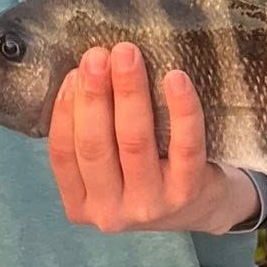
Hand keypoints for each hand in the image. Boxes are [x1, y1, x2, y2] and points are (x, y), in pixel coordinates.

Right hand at [47, 41, 257, 234]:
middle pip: (95, 146)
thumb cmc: (149, 176)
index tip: (73, 72)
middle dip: (94, 95)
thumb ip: (95, 135)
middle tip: (98, 55)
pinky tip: (175, 79)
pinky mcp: (187, 193)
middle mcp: (110, 212)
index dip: (65, 109)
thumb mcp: (110, 169)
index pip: (63, 153)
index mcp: (80, 204)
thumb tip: (84, 73)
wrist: (203, 208)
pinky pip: (184, 145)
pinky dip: (180, 109)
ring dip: (130, 93)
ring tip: (128, 57)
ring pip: (135, 142)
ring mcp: (149, 205)